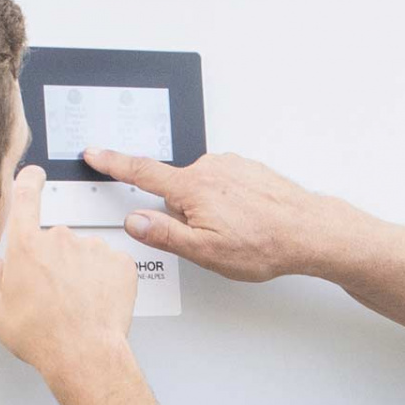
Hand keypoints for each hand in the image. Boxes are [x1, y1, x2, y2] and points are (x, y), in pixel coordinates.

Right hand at [0, 167, 138, 377]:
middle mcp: (61, 239)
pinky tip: (95, 301)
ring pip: (84, 253)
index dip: (28, 182)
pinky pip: (109, 264)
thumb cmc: (41, 336)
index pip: (26, 197)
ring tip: (75, 303)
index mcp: (27, 246)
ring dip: (80, 271)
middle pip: (55, 240)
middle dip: (53, 260)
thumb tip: (0, 265)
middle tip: (51, 294)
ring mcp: (94, 248)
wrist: (84, 354)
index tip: (33, 176)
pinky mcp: (121, 261)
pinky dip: (104, 280)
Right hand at [83, 149, 337, 281]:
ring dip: (209, 211)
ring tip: (237, 234)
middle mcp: (211, 168)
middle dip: (184, 215)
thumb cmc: (264, 244)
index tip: (94, 153)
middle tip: (211, 239)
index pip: (142, 172)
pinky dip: (229, 204)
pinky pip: (224, 187)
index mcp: (193, 187)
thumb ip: (164, 234)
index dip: (114, 163)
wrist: (310, 232)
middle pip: (176, 190)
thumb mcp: (205, 252)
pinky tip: (247, 222)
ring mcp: (232, 166)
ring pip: (202, 190)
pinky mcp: (249, 169)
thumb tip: (135, 221)